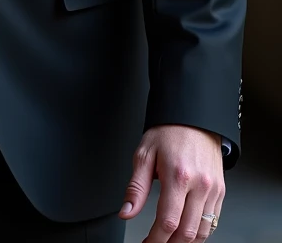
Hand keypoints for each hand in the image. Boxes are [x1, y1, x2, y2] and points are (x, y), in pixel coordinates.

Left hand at [119, 125, 223, 240]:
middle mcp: (200, 184)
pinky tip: (186, 231)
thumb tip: (126, 212)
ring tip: (169, 240)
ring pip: (202, 231)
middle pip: (187, 232)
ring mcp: (213, 189)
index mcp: (178, 175)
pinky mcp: (221, 191)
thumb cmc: (169, 132)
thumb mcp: (144, 154)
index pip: (168, 221)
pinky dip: (200, 232)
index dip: (155, 239)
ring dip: (185, 242)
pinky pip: (213, 221)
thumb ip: (136, 187)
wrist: (193, 117)